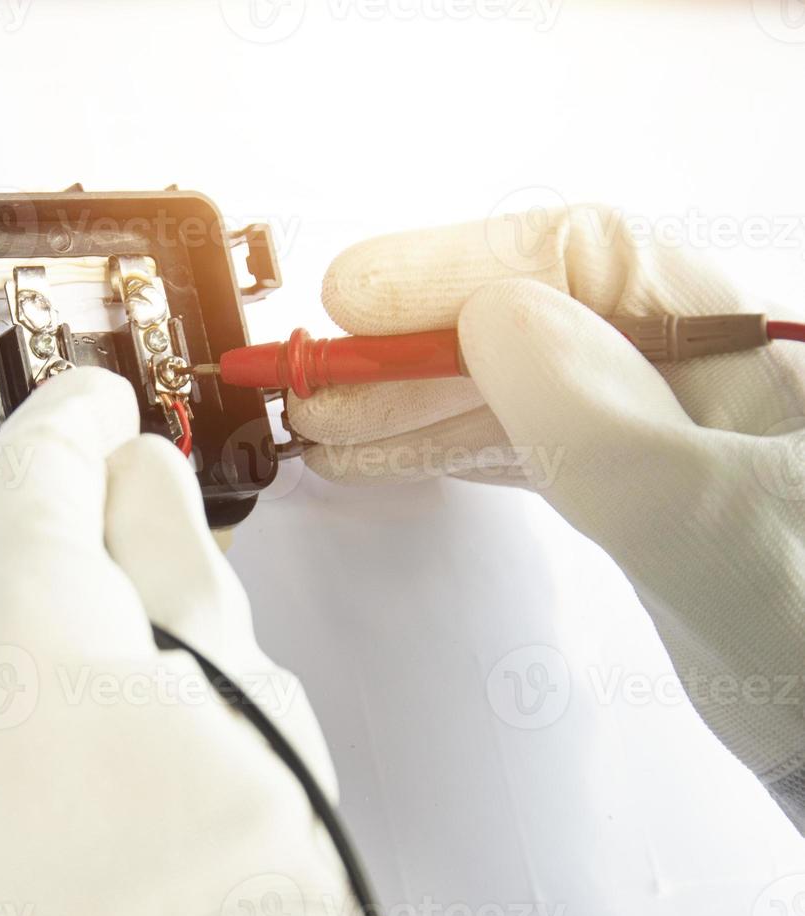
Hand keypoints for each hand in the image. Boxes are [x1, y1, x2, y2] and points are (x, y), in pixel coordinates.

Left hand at [0, 368, 380, 915]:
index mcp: (18, 645)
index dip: (74, 428)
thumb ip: (175, 569)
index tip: (90, 416)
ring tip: (87, 774)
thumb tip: (132, 482)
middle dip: (48, 587)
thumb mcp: (249, 717)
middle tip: (131, 627)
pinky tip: (13, 819)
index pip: (34, 476)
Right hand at [291, 205, 804, 827]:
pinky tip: (373, 454)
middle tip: (311, 380)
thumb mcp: (710, 518)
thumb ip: (597, 414)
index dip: (458, 265)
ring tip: (318, 424)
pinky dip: (439, 449)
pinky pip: (518, 445)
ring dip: (406, 402)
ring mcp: (659, 430)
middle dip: (411, 348)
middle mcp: (698, 366)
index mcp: (746, 336)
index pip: (584, 256)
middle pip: (531, 317)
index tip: (357, 295)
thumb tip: (492, 317)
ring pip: (512, 385)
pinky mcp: (630, 492)